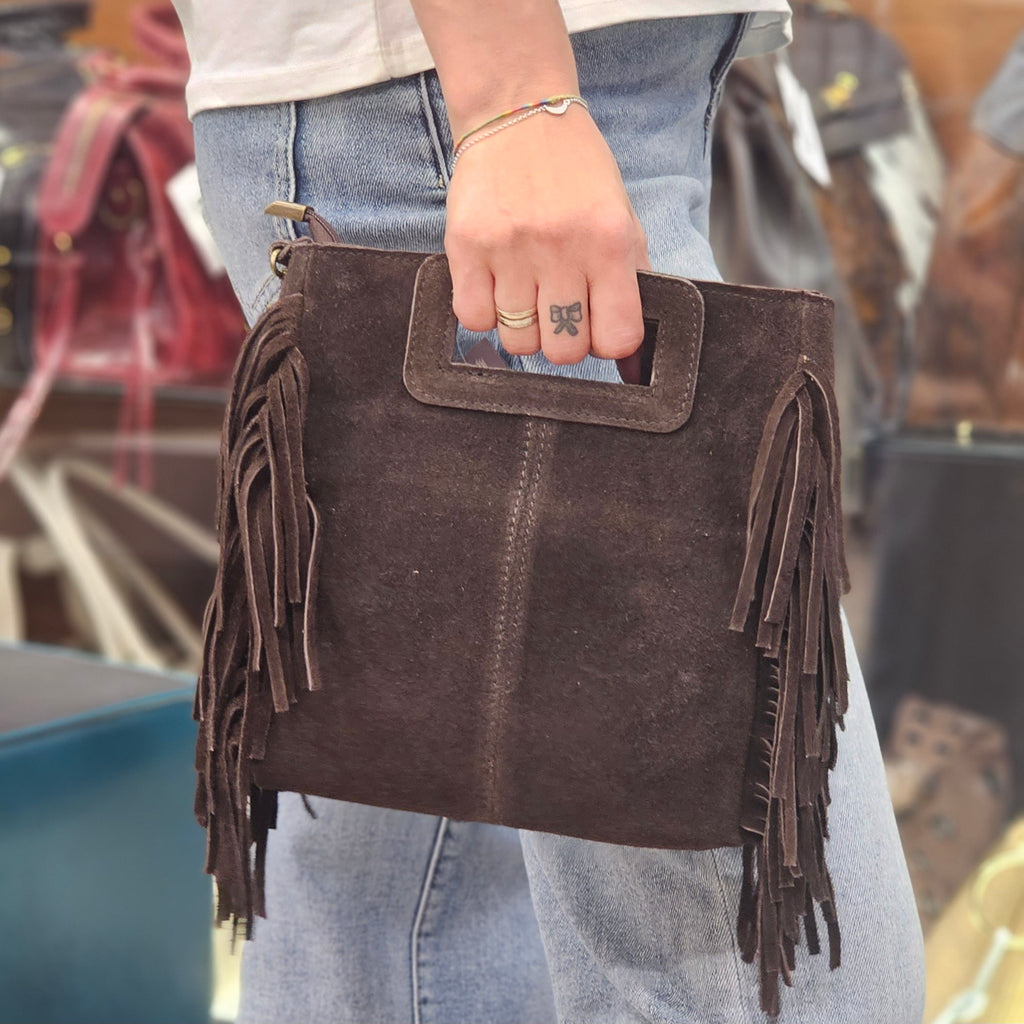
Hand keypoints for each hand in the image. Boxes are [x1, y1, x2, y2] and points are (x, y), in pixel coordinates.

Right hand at [445, 104, 650, 371]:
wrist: (519, 111)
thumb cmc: (575, 171)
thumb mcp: (620, 217)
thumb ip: (630, 280)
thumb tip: (630, 353)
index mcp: (609, 242)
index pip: (617, 338)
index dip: (608, 343)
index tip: (598, 326)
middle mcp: (561, 249)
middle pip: (563, 351)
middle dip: (563, 339)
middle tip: (557, 309)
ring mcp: (510, 250)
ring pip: (517, 341)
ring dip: (522, 326)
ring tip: (525, 290)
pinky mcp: (466, 246)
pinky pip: (473, 319)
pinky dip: (484, 312)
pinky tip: (495, 286)